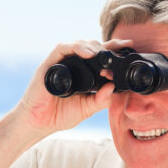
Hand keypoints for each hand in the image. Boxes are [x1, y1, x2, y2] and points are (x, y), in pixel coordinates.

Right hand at [15, 38, 132, 134]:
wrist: (38, 123)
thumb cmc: (60, 114)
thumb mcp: (87, 108)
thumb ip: (101, 99)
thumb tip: (114, 87)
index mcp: (83, 73)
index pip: (100, 56)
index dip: (114, 49)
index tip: (128, 46)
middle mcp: (72, 65)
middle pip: (91, 46)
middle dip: (107, 45)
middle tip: (119, 50)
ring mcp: (61, 63)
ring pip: (78, 44)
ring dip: (93, 46)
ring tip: (103, 54)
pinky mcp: (49, 64)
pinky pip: (62, 49)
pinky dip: (76, 48)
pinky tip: (87, 54)